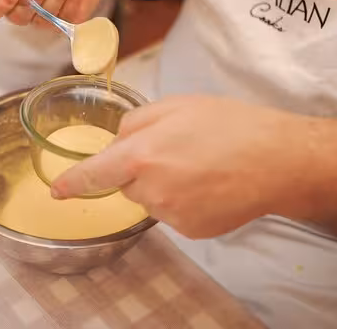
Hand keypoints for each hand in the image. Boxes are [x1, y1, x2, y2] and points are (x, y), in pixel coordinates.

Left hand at [51, 95, 328, 238]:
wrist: (278, 160)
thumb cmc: (229, 125)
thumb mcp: (176, 105)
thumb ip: (135, 122)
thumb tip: (117, 141)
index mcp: (141, 155)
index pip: (93, 174)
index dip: (72, 183)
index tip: (58, 190)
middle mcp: (151, 190)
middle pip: (126, 184)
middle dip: (139, 169)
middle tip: (176, 150)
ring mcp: (172, 215)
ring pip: (151, 199)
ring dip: (163, 185)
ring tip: (199, 166)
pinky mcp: (192, 231)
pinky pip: (173, 214)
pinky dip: (184, 201)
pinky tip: (209, 185)